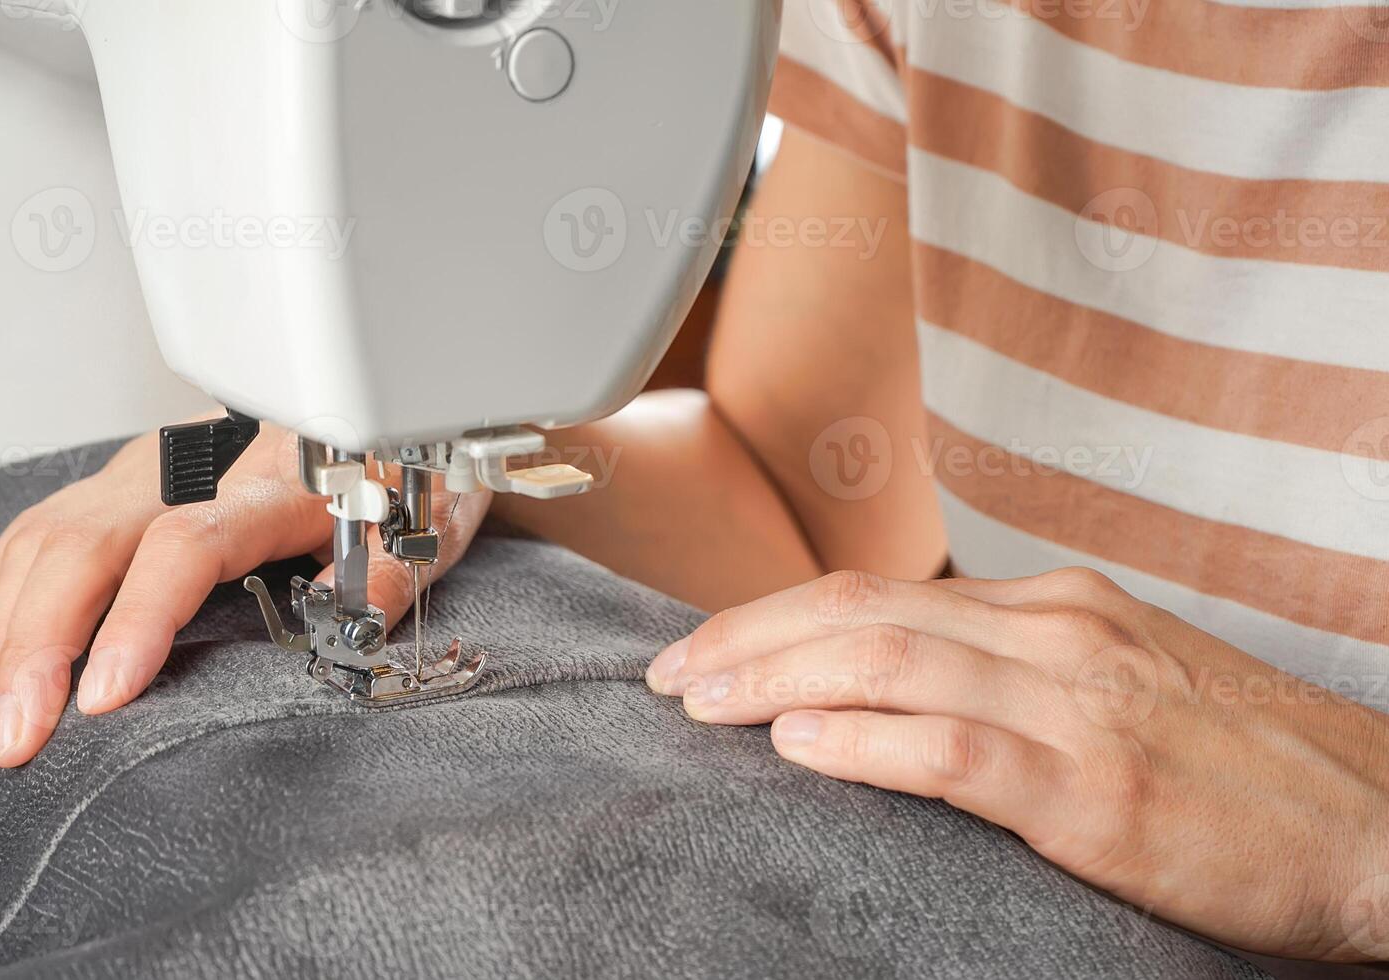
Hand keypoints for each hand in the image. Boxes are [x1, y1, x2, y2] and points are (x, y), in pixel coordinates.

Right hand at [0, 424, 488, 768]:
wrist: (384, 416)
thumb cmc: (400, 477)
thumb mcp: (424, 524)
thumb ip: (392, 574)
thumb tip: (357, 625)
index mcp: (275, 482)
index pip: (187, 544)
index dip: (138, 618)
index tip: (102, 693)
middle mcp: (199, 467)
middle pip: (90, 542)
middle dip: (38, 645)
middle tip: (16, 734)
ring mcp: (155, 467)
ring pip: (53, 536)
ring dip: (9, 628)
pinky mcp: (133, 476)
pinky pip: (46, 522)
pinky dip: (2, 582)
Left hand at [648, 567, 1388, 960]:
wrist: (1378, 824)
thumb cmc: (1241, 763)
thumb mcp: (1118, 683)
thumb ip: (1010, 672)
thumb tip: (894, 684)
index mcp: (1055, 606)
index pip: (880, 592)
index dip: (777, 615)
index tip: (708, 648)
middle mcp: (1056, 632)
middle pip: (863, 611)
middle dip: (747, 636)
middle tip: (668, 674)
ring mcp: (1079, 703)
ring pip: (892, 661)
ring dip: (774, 677)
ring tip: (698, 704)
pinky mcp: (1099, 791)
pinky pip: (956, 750)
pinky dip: (864, 742)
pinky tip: (796, 747)